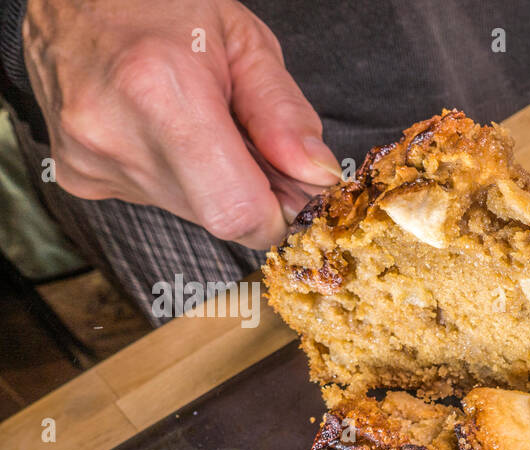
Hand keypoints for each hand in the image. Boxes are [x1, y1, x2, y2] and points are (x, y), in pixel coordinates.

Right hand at [23, 0, 340, 248]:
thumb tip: (316, 177)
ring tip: (196, 121)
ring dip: (212, 180)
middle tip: (246, 139)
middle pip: (217, 216)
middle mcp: (115, 135)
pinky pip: (156, 198)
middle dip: (249, 190)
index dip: (277, 212)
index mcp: (161, 94)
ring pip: (190, 211)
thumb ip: (284, 114)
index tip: (292, 189)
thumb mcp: (242, 41)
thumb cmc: (158, 4)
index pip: (237, 212)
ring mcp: (89, 160)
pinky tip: (163, 129)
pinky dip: (176, 174)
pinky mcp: (80, 176)